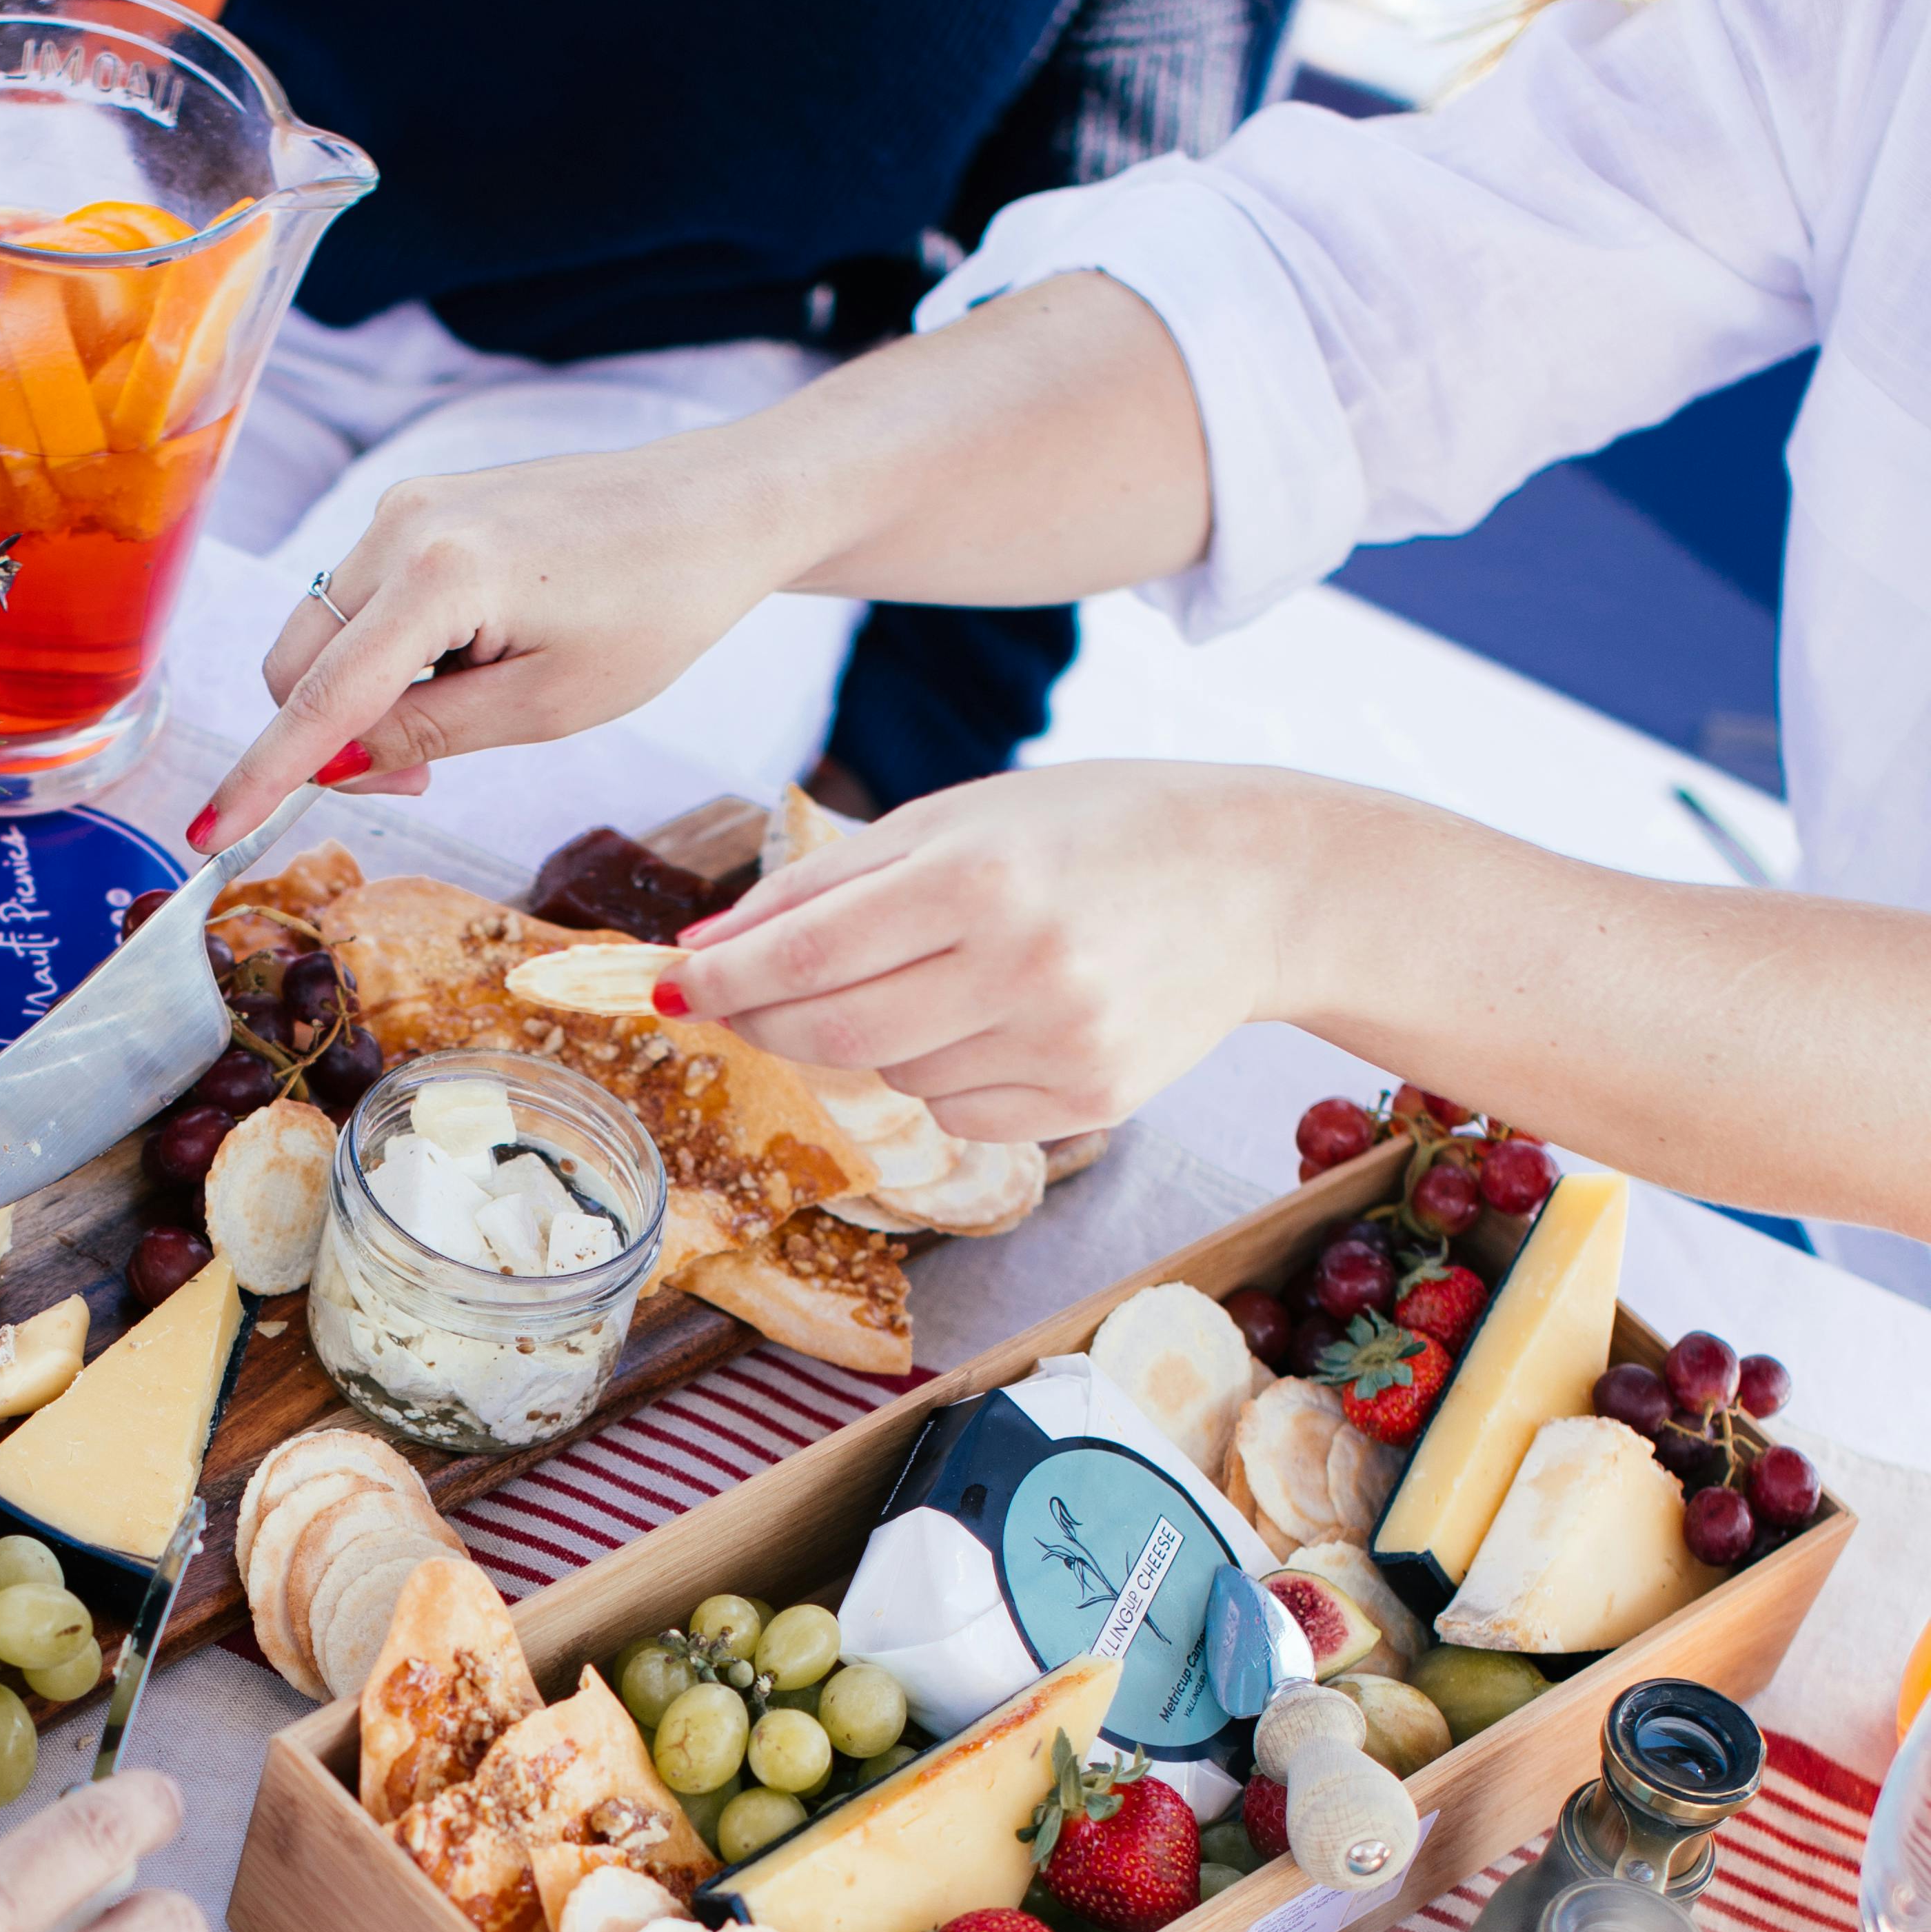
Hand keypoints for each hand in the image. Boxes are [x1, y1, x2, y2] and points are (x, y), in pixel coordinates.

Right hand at [200, 422, 796, 842]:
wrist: (714, 510)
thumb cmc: (656, 608)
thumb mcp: (548, 704)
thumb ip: (426, 733)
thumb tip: (330, 761)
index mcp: (439, 574)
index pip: (320, 700)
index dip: (261, 777)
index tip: (207, 835)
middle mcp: (401, 525)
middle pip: (296, 662)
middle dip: (327, 737)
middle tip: (423, 773)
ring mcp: (406, 506)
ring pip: (323, 634)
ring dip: (362, 696)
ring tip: (468, 707)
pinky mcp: (421, 505)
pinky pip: (362, 600)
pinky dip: (387, 653)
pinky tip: (467, 661)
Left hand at [670, 762, 1319, 1143]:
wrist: (1258, 881)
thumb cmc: (1094, 831)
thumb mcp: (958, 817)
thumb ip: (826, 885)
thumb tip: (703, 957)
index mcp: (980, 875)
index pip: (806, 955)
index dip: (724, 982)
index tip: (673, 988)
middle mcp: (1023, 965)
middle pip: (831, 1032)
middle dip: (769, 1020)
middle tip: (750, 997)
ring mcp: (1060, 1045)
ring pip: (892, 1079)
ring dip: (875, 1039)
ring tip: (941, 974)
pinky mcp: (1089, 1102)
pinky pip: (957, 1114)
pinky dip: (943, 1075)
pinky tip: (995, 1019)